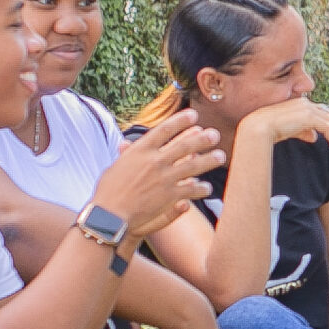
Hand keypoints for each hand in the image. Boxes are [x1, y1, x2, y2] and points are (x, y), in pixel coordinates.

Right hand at [93, 113, 224, 237]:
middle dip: (202, 139)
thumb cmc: (108, 191)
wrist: (109, 214)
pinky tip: (207, 188)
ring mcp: (163, 177)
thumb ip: (127, 154)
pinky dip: (200, 188)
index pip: (164, 129)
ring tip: (220, 156)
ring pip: (192, 166)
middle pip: (184, 145)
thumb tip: (126, 143)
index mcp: (140, 150)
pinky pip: (190, 189)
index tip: (194, 115)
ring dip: (208, 160)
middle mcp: (154, 161)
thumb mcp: (115, 166)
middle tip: (215, 135)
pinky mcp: (169, 195)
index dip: (181, 121)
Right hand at [242, 97, 328, 152]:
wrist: (258, 128)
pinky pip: (327, 126)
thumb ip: (302, 131)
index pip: (318, 109)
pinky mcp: (309, 116)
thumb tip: (314, 137)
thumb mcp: (289, 130)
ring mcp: (306, 108)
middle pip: (326, 112)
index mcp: (298, 105)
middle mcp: (304, 104)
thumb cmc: (268, 130)